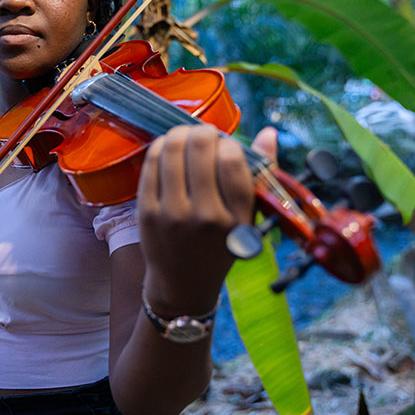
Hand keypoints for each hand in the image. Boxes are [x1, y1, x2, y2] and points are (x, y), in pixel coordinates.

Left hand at [137, 125, 276, 315]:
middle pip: (200, 147)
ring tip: (186, 136)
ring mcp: (172, 214)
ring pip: (173, 149)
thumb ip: (261, 176)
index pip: (232, 160)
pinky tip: (168, 147)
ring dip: (180, 133)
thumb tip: (268, 132)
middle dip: (204, 132)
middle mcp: (205, 216)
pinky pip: (152, 163)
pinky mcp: (146, 212)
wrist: (184, 282)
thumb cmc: (221, 244)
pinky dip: (160, 146)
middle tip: (204, 135)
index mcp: (237, 219)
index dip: (229, 144)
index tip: (226, 147)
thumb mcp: (248, 219)